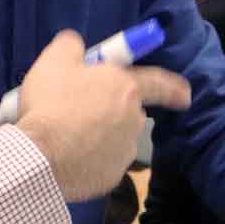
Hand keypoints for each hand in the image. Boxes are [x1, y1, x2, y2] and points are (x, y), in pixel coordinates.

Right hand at [14, 30, 189, 200]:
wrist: (39, 154)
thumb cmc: (51, 102)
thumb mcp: (54, 61)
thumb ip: (71, 46)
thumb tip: (77, 45)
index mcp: (126, 88)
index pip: (159, 84)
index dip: (173, 88)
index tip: (185, 95)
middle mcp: (133, 120)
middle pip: (130, 113)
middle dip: (114, 111)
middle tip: (83, 112)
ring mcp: (124, 152)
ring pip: (117, 140)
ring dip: (101, 136)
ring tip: (68, 136)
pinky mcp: (111, 178)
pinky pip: (103, 164)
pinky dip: (90, 160)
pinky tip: (68, 157)